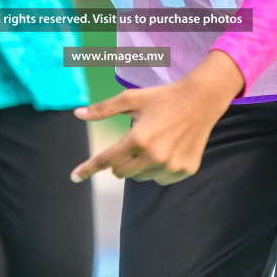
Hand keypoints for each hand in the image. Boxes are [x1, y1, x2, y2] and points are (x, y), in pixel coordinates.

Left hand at [70, 51, 242, 185]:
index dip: (87, 168)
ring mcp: (171, 166)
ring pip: (141, 178)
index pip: (106, 160)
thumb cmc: (163, 97)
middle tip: (132, 143)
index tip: (74, 177)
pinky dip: (158, 169)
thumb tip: (78, 114)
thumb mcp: (131, 98)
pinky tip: (167, 150)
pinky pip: (161, 179)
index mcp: (138, 139)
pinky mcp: (185, 170)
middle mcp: (154, 156)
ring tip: (153, 143)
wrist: (202, 100)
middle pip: (121, 173)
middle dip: (119, 161)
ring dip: (139, 165)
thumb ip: (103, 109)